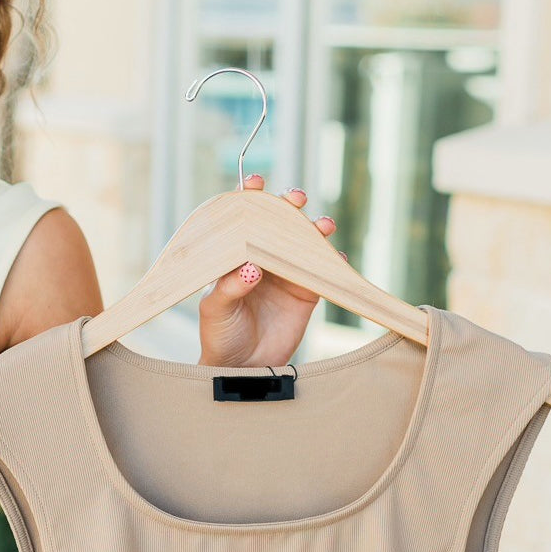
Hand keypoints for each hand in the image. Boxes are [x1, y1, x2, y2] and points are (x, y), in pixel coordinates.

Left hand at [196, 174, 341, 366]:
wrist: (240, 368)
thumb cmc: (219, 334)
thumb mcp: (215, 309)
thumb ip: (229, 287)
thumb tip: (251, 268)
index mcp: (236, 256)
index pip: (242, 220)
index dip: (249, 198)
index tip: (255, 183)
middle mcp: (262, 258)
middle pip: (278, 222)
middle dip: (288, 205)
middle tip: (294, 199)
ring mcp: (286, 273)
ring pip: (304, 241)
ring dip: (315, 229)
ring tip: (321, 227)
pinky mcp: (307, 291)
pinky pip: (324, 270)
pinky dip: (332, 261)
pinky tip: (335, 258)